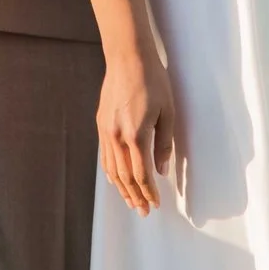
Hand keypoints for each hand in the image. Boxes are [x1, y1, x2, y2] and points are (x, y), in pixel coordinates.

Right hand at [97, 41, 179, 216]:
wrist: (127, 57)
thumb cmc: (153, 81)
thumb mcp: (167, 111)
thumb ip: (164, 144)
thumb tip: (162, 170)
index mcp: (136, 135)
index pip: (142, 174)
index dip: (149, 192)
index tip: (155, 204)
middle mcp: (117, 137)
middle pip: (125, 177)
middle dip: (135, 197)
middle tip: (143, 211)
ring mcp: (106, 131)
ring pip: (112, 169)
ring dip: (122, 189)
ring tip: (131, 202)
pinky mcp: (101, 123)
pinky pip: (105, 155)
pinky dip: (110, 172)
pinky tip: (116, 180)